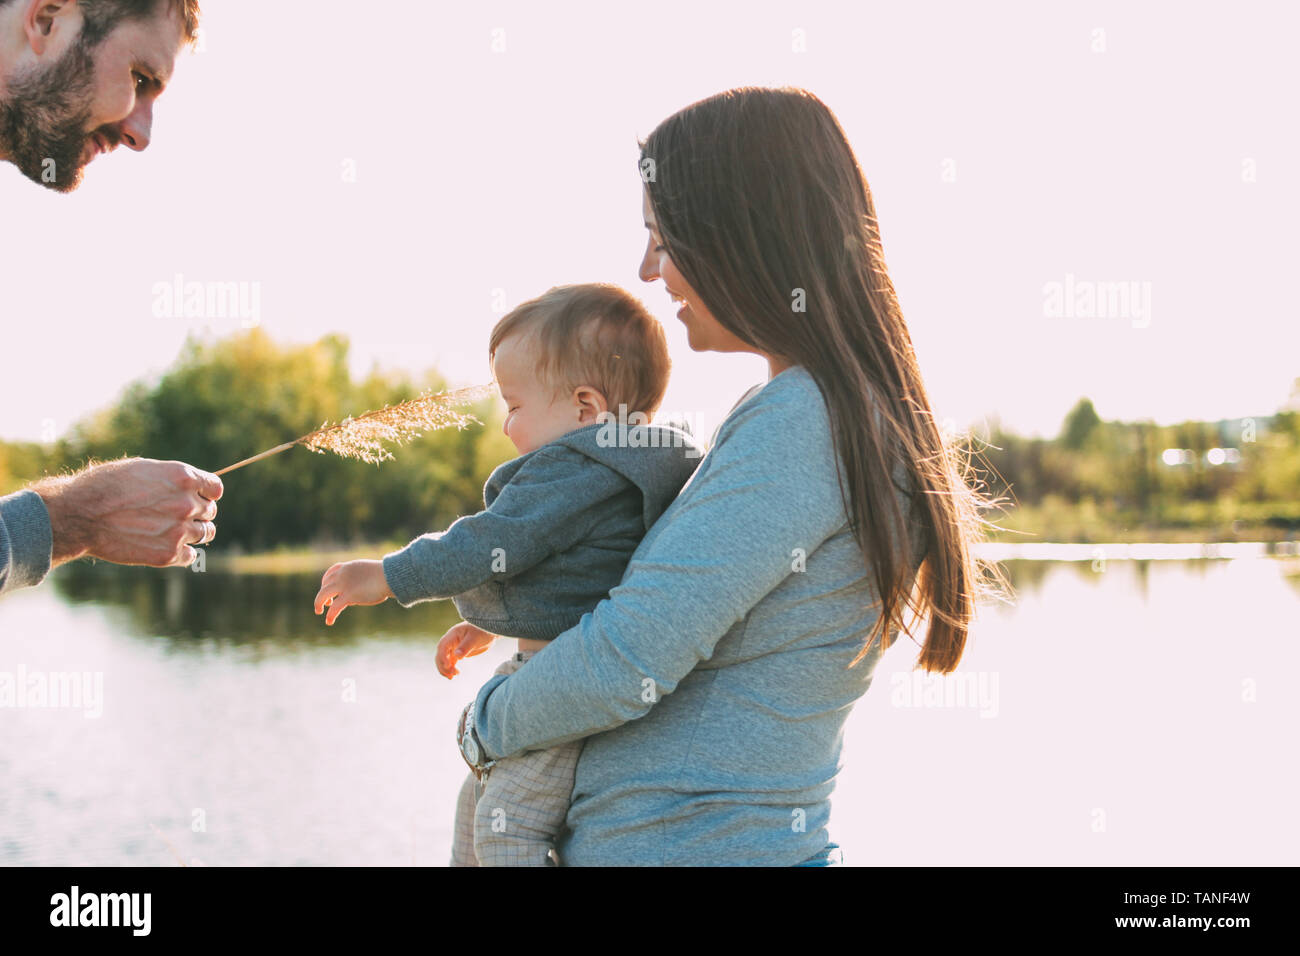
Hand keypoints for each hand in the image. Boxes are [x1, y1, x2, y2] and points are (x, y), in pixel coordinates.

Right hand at [33, 458, 222, 568]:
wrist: (79, 515)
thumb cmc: (104, 486)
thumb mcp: (142, 469)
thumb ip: (172, 479)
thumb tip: (192, 488)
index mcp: (183, 477)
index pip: (215, 488)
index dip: (207, 493)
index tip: (200, 498)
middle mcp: (187, 503)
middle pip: (210, 511)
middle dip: (197, 513)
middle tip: (175, 515)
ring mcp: (179, 530)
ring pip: (205, 534)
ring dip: (193, 533)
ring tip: (172, 531)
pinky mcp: (168, 554)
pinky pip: (190, 556)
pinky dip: (182, 553)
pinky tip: (165, 546)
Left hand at [314, 559, 393, 624]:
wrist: (390, 576)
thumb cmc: (386, 576)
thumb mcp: (368, 575)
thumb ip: (358, 583)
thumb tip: (353, 597)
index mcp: (348, 567)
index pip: (331, 572)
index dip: (325, 581)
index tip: (326, 588)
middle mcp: (342, 574)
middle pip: (325, 584)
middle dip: (322, 594)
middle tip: (325, 603)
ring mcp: (344, 584)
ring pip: (323, 594)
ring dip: (318, 603)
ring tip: (319, 611)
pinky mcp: (349, 595)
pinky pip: (335, 607)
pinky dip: (330, 615)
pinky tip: (329, 621)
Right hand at [436, 622, 498, 677]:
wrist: (489, 631)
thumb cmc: (482, 631)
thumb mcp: (475, 638)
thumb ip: (466, 646)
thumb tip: (457, 656)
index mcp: (452, 635)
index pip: (443, 646)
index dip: (443, 657)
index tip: (448, 665)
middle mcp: (450, 641)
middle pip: (440, 654)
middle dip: (443, 665)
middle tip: (451, 674)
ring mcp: (453, 647)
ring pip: (444, 660)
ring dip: (445, 669)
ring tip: (451, 677)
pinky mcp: (458, 653)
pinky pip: (450, 662)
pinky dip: (450, 669)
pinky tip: (453, 675)